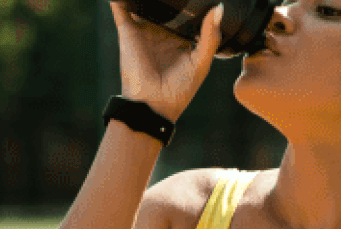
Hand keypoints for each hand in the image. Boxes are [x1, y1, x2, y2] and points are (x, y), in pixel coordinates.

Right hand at [108, 1, 224, 122]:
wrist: (153, 104)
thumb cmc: (180, 89)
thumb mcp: (202, 61)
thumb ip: (211, 35)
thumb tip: (219, 8)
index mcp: (181, 36)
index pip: (187, 10)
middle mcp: (162, 29)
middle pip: (164, 2)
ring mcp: (144, 28)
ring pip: (144, 1)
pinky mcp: (128, 30)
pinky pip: (121, 7)